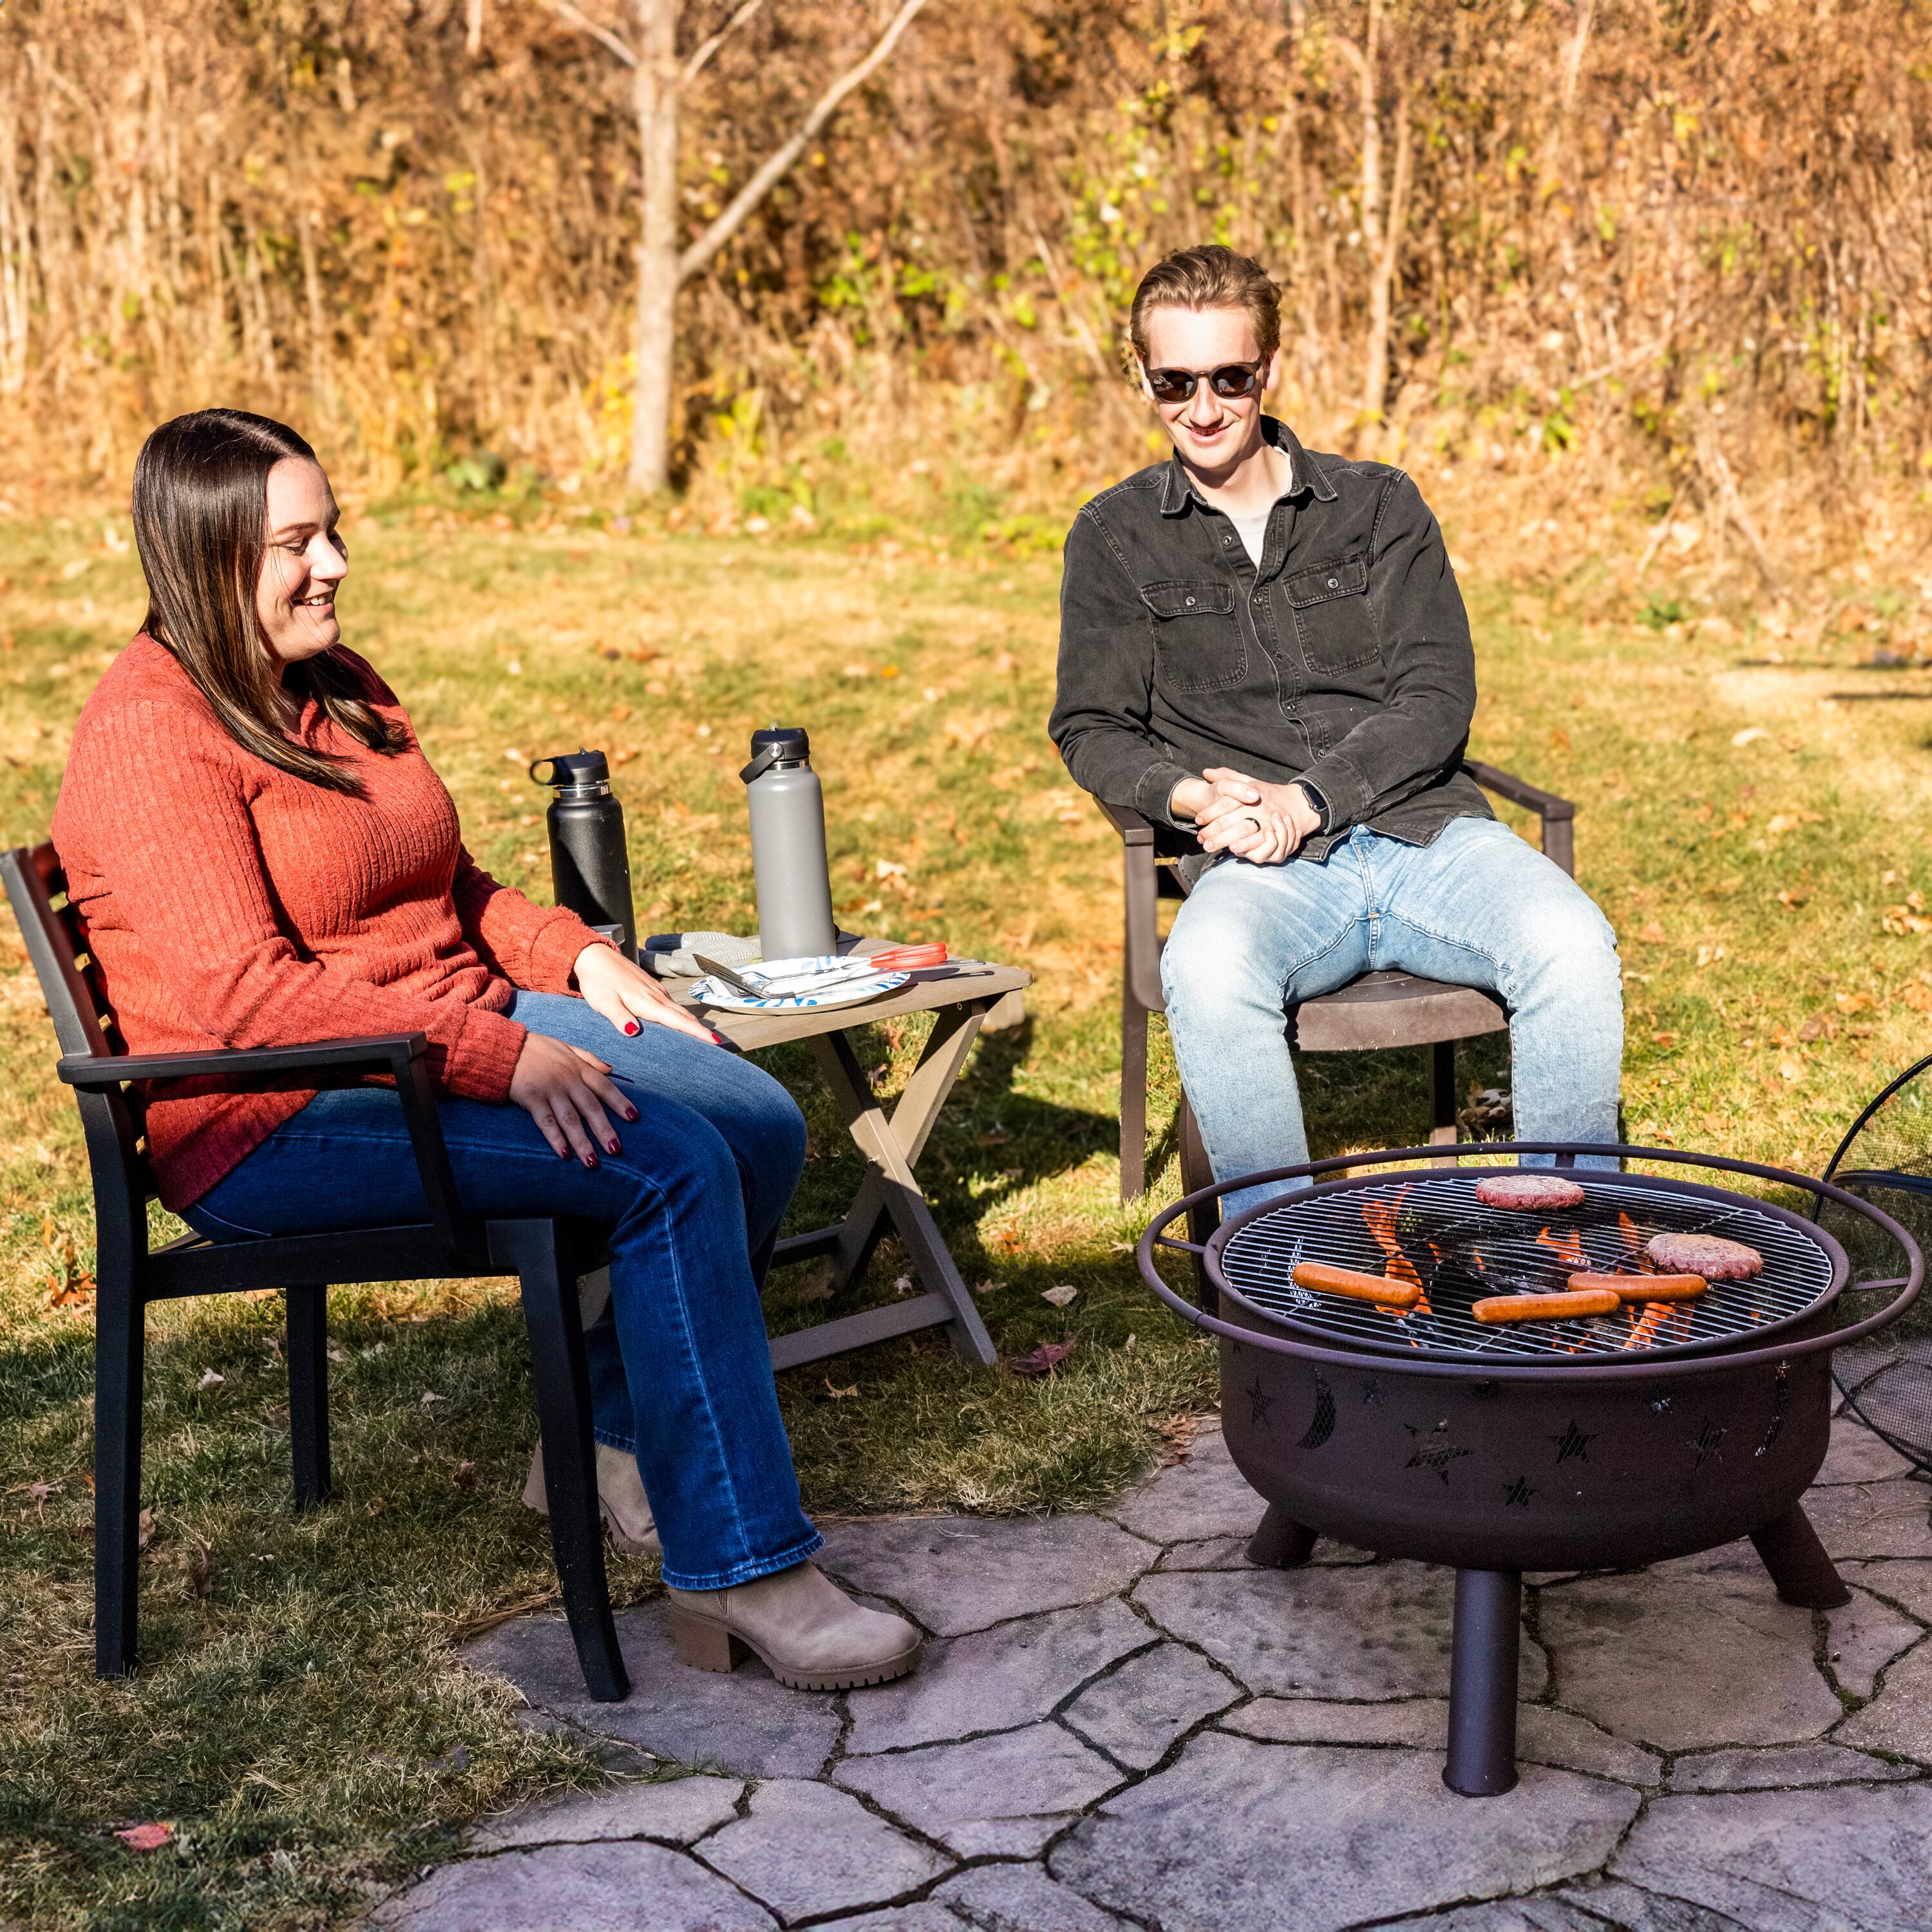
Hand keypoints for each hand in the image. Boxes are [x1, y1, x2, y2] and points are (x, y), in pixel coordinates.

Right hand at [508, 1031, 637, 1165]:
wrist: (503, 1046)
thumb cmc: (536, 1048)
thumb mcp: (566, 1047)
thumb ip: (589, 1058)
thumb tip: (611, 1069)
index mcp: (578, 1067)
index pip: (605, 1087)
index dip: (620, 1102)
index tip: (634, 1118)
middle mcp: (568, 1079)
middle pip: (591, 1107)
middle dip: (605, 1130)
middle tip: (616, 1150)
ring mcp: (550, 1089)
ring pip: (571, 1119)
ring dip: (583, 1142)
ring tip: (593, 1162)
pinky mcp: (531, 1098)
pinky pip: (547, 1122)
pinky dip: (556, 1139)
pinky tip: (565, 1154)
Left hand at [573, 942, 719, 1046]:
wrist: (595, 956)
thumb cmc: (598, 981)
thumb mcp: (603, 1002)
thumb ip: (619, 1017)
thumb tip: (633, 1032)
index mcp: (647, 1002)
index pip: (678, 1021)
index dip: (697, 1032)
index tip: (715, 1042)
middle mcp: (656, 996)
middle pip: (685, 1016)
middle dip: (701, 1031)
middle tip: (717, 1046)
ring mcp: (655, 990)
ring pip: (680, 1010)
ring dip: (693, 1024)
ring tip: (704, 1039)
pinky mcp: (651, 988)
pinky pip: (672, 1005)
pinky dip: (681, 1016)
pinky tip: (681, 1022)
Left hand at [1191, 767, 1323, 865]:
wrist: (1298, 803)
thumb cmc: (1267, 793)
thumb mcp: (1249, 781)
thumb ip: (1228, 777)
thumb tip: (1206, 772)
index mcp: (1251, 792)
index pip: (1227, 802)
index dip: (1210, 812)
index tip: (1198, 819)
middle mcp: (1259, 807)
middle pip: (1231, 820)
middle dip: (1212, 831)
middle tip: (1200, 839)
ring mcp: (1268, 821)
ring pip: (1242, 833)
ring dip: (1224, 841)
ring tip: (1210, 847)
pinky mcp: (1275, 835)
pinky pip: (1259, 845)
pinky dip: (1245, 848)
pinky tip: (1233, 850)